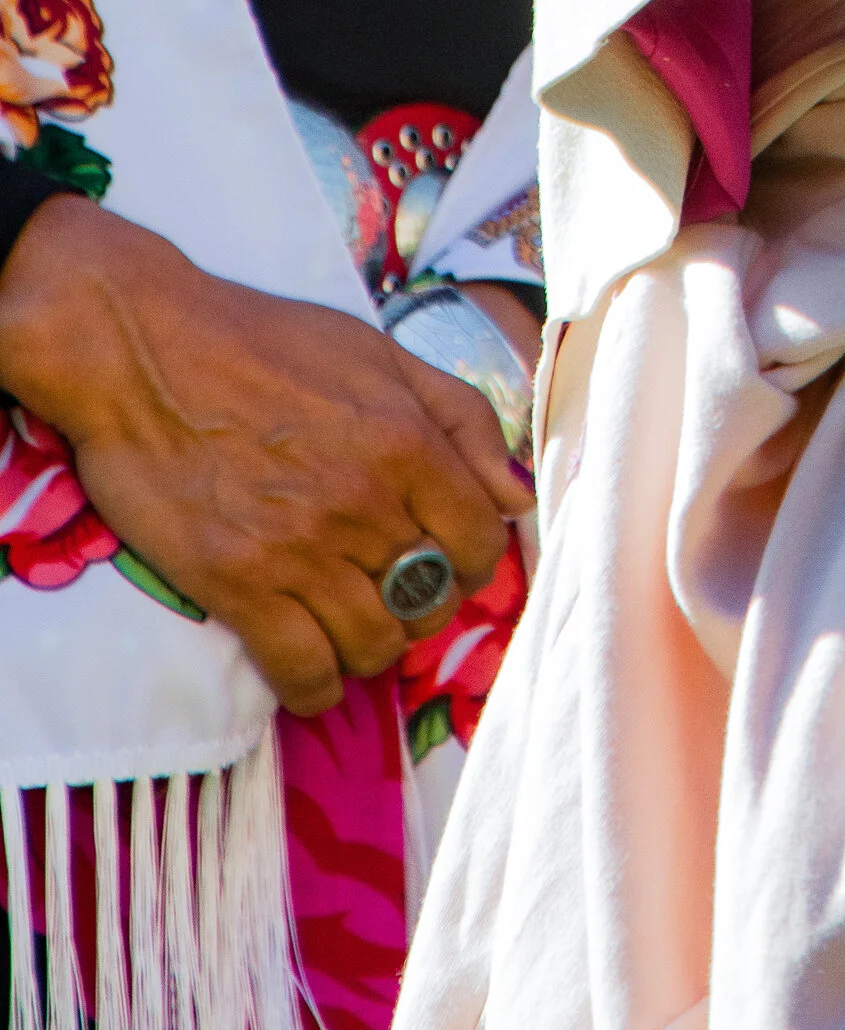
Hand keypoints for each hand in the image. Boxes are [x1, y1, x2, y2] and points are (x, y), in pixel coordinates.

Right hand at [0, 198, 531, 717]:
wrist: (143, 348)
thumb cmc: (265, 342)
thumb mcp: (380, 354)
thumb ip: (460, 420)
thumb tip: (516, 496)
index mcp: (407, 441)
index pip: (481, 542)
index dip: (474, 559)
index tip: (448, 558)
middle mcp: (363, 502)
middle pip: (431, 599)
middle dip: (423, 602)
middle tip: (392, 588)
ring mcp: (300, 549)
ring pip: (375, 645)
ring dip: (372, 647)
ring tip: (351, 624)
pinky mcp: (237, 585)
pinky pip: (303, 672)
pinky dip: (316, 687)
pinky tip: (312, 670)